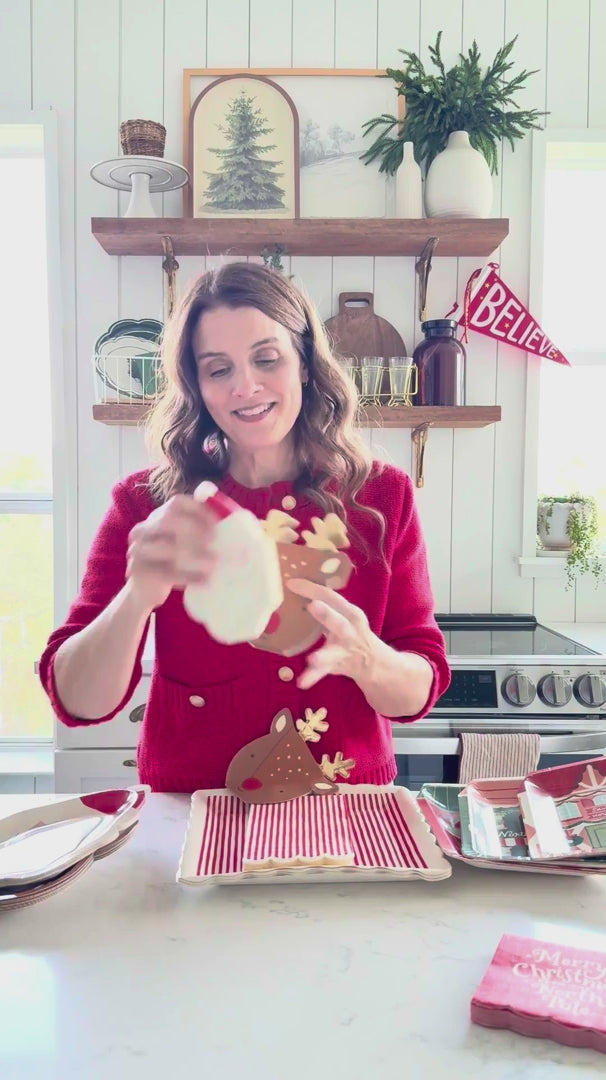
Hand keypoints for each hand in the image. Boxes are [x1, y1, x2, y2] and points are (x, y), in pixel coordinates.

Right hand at [126, 495, 216, 610]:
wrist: (141, 591)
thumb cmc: (167, 564)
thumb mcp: (179, 544)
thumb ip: (197, 533)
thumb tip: (234, 526)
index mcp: (156, 518)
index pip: (176, 503)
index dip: (199, 509)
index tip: (217, 523)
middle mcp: (144, 530)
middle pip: (169, 519)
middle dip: (196, 529)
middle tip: (215, 542)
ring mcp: (139, 550)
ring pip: (167, 546)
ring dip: (195, 554)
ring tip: (214, 562)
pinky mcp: (140, 572)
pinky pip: (167, 572)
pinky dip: (189, 576)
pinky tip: (206, 581)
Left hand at [286, 578, 380, 689]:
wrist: (374, 661)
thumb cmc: (350, 630)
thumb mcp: (344, 614)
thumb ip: (325, 604)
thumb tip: (292, 586)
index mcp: (349, 613)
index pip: (331, 597)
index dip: (311, 589)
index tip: (290, 583)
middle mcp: (350, 630)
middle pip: (339, 622)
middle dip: (327, 614)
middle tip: (312, 606)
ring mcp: (344, 650)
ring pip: (333, 653)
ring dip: (322, 656)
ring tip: (311, 659)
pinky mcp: (338, 666)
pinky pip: (324, 672)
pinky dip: (313, 677)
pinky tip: (302, 682)